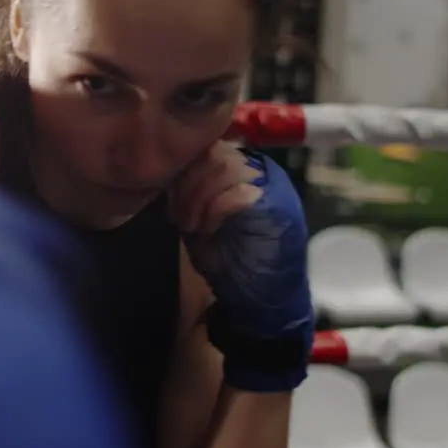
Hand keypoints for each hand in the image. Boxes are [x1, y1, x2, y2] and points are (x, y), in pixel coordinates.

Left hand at [169, 142, 313, 392]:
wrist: (260, 300)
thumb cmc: (229, 259)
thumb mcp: (201, 216)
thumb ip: (192, 189)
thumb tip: (168, 169)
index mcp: (243, 170)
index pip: (209, 147)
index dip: (184, 170)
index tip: (170, 202)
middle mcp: (261, 172)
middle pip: (214, 153)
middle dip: (187, 185)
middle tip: (180, 216)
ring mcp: (273, 188)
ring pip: (225, 167)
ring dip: (198, 197)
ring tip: (193, 224)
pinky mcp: (279, 208)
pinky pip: (240, 192)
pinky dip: (214, 210)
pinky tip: (207, 229)